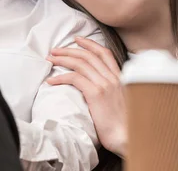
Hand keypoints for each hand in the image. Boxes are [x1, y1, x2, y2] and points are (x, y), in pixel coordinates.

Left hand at [47, 37, 126, 156]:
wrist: (127, 137)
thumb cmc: (122, 125)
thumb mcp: (120, 101)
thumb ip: (111, 89)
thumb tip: (95, 85)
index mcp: (120, 78)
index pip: (104, 53)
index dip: (89, 44)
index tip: (77, 39)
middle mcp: (113, 77)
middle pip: (88, 55)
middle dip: (69, 50)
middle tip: (55, 50)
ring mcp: (105, 84)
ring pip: (80, 63)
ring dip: (62, 59)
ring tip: (50, 59)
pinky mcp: (96, 94)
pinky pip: (74, 78)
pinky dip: (60, 77)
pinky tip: (51, 80)